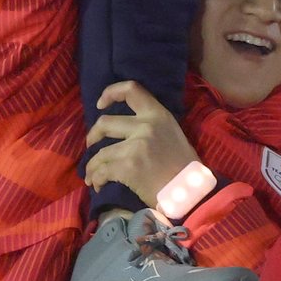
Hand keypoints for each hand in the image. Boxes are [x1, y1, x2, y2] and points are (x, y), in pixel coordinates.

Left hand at [84, 80, 197, 207]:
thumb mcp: (171, 133)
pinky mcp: (128, 166)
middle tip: (91, 146)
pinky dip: (97, 179)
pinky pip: (103, 171)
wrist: (189, 191)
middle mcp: (145, 125)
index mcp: (158, 114)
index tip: (100, 104)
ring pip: (100, 152)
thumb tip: (125, 129)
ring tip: (92, 176)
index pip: (131, 89)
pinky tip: (98, 185)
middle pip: (105, 123)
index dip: (111, 92)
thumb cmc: (182, 165)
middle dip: (92, 136)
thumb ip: (151, 125)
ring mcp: (135, 146)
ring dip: (92, 166)